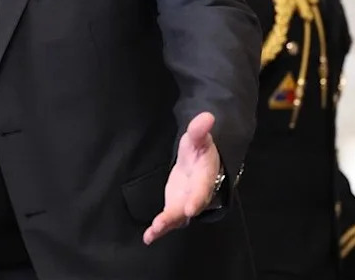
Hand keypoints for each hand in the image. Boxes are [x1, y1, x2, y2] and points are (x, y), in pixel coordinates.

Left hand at [143, 111, 220, 245]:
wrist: (201, 164)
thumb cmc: (200, 149)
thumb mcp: (198, 138)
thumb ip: (199, 130)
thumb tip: (207, 116)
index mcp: (204, 177)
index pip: (202, 189)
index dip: (197, 199)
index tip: (189, 208)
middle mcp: (197, 194)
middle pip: (188, 207)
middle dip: (176, 215)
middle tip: (163, 223)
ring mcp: (185, 203)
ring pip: (177, 217)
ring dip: (166, 225)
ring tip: (153, 232)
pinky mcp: (175, 207)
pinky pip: (168, 220)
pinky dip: (159, 230)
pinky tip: (148, 237)